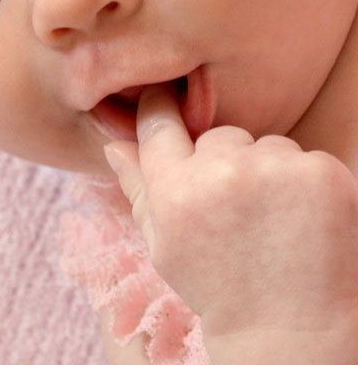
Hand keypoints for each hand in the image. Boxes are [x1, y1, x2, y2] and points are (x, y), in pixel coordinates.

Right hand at [104, 87, 357, 356]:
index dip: (161, 108)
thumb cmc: (222, 287)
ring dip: (269, 172)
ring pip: (266, 145)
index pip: (159, 120)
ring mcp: (277, 171)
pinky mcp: (323, 175)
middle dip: (226, 162)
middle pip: (219, 136)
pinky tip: (305, 222)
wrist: (294, 333)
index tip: (165, 104)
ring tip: (274, 221)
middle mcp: (223, 173)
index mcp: (176, 190)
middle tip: (237, 211)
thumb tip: (113, 143)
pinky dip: (308, 184)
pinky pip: (307, 157)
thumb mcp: (166, 246)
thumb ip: (138, 189)